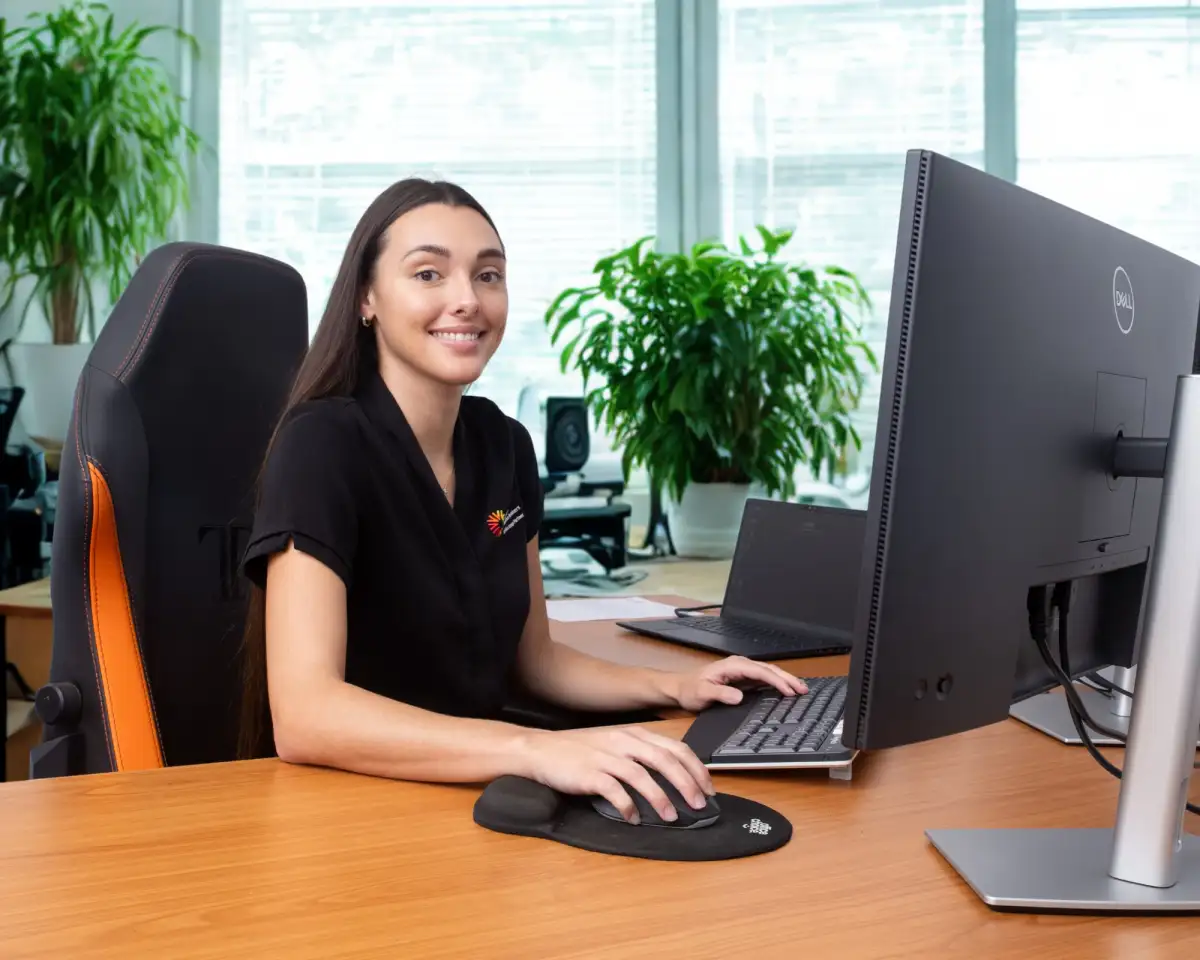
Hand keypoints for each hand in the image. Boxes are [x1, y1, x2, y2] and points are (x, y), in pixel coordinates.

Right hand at [518, 726, 713, 824]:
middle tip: (699, 804)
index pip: (675, 748)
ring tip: (671, 816)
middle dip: (687, 783)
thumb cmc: (579, 751)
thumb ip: (640, 754)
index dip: (696, 768)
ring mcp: (606, 756)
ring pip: (643, 776)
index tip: (708, 787)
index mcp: (634, 734)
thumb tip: (672, 775)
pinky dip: (628, 806)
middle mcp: (623, 742)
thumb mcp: (615, 744)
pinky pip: (614, 791)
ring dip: (661, 798)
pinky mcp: (589, 773)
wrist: (540, 750)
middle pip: (665, 760)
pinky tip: (634, 818)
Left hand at [670, 656, 807, 711]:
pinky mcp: (742, 678)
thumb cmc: (690, 689)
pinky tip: (785, 690)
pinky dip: (777, 683)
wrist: (680, 687)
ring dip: (785, 680)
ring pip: (768, 673)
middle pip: (769, 669)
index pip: (760, 671)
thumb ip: (720, 693)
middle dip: (787, 678)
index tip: (788, 691)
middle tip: (803, 689)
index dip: (776, 680)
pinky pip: (764, 679)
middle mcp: (739, 665)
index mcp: (732, 665)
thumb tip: (739, 696)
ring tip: (801, 689)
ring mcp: (742, 671)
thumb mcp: (702, 693)